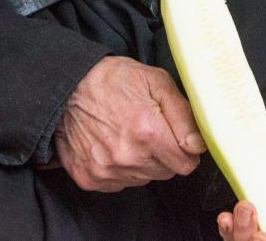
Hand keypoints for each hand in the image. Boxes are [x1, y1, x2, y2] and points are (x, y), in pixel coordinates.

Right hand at [53, 56, 206, 192]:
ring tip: (127, 135)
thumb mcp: (157, 81)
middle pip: (165, 172)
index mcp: (147, 132)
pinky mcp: (89, 178)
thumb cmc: (113, 80)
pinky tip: (112, 145)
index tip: (176, 137)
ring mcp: (106, 171)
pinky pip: (119, 184)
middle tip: (148, 130)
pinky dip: (120, 169)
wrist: (66, 87)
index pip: (186, 164)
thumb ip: (184, 115)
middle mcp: (127, 157)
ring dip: (142, 162)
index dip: (185, 149)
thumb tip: (198, 146)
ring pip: (143, 179)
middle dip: (164, 154)